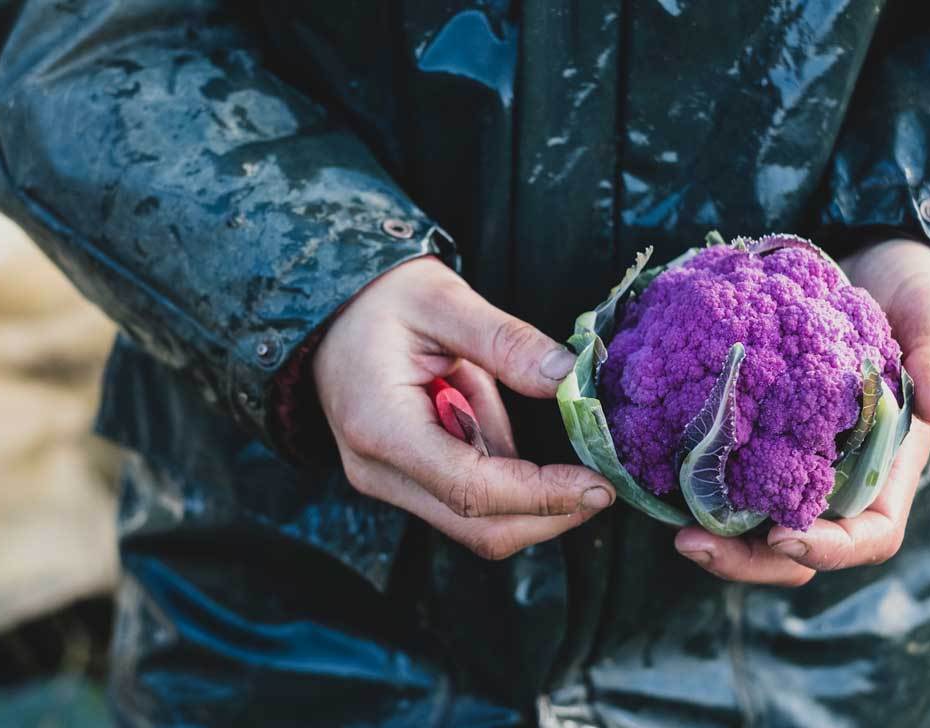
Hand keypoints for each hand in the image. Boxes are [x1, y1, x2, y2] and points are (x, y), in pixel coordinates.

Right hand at [313, 257, 615, 559]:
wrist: (327, 311)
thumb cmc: (377, 299)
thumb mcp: (441, 298)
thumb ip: (504, 340)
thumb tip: (567, 377)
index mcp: (381, 428)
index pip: (471, 489)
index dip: (542, 495)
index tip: (598, 486)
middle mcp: (378, 470)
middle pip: (477, 527)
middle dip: (548, 514)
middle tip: (602, 484)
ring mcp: (387, 481)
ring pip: (475, 522)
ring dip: (530, 495)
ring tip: (543, 439)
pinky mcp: (403, 479)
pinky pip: (466, 499)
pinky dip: (507, 478)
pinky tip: (508, 430)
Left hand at [675, 239, 929, 584]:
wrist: (859, 267)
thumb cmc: (904, 296)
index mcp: (886, 468)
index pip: (868, 535)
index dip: (830, 548)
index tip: (783, 537)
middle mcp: (834, 479)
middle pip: (796, 550)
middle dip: (747, 560)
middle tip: (692, 544)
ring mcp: (787, 463)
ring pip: (750, 527)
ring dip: (713, 537)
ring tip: (671, 530)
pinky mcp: (748, 438)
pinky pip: (720, 479)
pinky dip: (691, 489)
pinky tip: (654, 477)